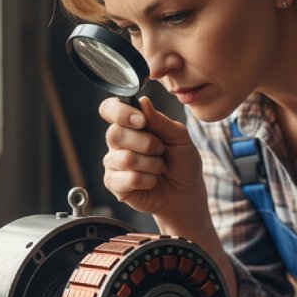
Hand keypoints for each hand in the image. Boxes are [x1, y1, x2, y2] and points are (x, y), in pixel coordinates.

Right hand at [100, 96, 205, 224]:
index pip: (109, 109)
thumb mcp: (180, 138)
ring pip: (125, 158)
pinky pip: (128, 178)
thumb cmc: (182, 163)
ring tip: (160, 168)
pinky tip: (152, 182)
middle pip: (115, 134)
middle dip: (146, 143)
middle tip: (161, 150)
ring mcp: (113, 163)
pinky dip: (148, 181)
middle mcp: (117, 142)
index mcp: (130, 125)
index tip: (141, 121)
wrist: (186, 194)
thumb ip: (161, 121)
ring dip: (152, 164)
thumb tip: (142, 102)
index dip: (120, 112)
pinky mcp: (114, 184)